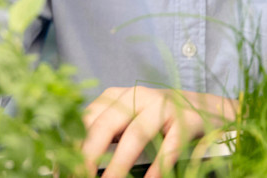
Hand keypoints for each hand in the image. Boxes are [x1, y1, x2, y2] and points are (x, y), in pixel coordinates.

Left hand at [81, 86, 235, 177]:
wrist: (205, 108)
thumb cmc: (156, 120)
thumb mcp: (126, 120)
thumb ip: (103, 135)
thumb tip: (72, 161)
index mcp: (115, 97)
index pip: (85, 119)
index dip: (71, 146)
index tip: (60, 170)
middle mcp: (136, 97)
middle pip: (105, 124)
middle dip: (87, 153)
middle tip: (79, 176)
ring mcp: (162, 106)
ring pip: (135, 134)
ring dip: (119, 163)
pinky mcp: (186, 120)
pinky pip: (170, 144)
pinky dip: (158, 165)